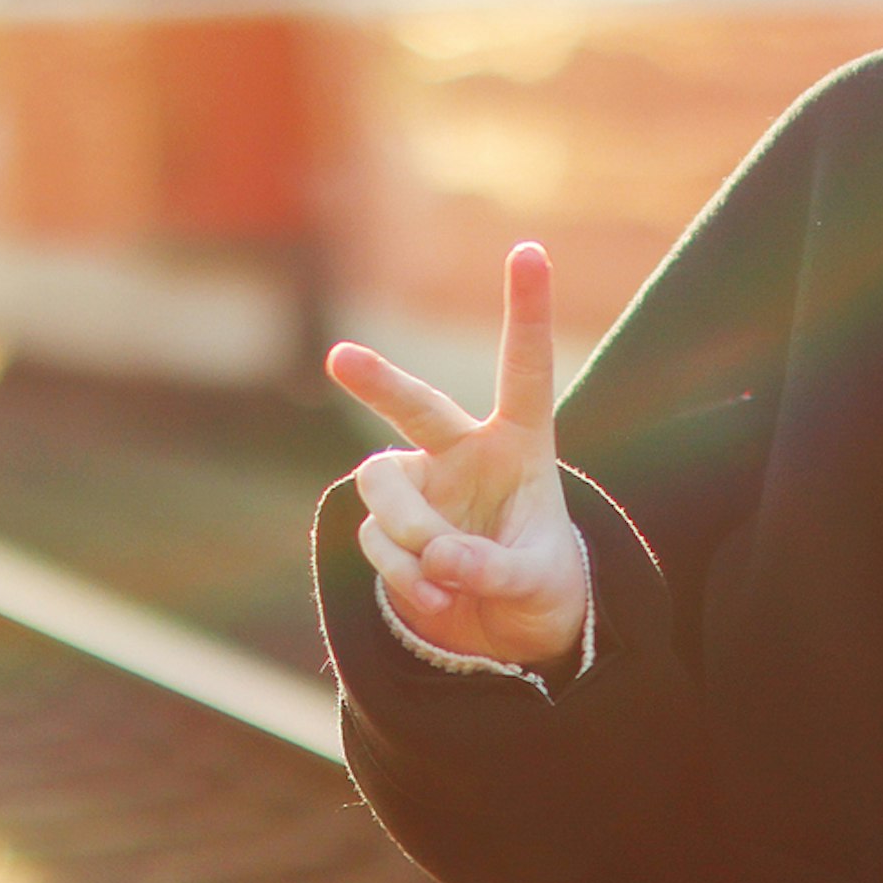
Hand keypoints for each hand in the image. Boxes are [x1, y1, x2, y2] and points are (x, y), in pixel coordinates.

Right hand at [326, 242, 589, 673]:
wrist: (508, 632)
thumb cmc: (540, 585)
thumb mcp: (537, 582)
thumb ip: (494, 569)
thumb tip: (439, 557)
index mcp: (520, 443)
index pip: (524, 369)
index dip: (527, 310)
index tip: (529, 250)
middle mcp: (463, 451)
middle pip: (417, 407)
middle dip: (379, 382)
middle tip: (342, 359)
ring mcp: (420, 485)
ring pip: (383, 484)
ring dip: (407, 531)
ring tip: (442, 571)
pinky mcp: (387, 524)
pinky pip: (377, 540)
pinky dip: (402, 574)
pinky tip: (435, 596)